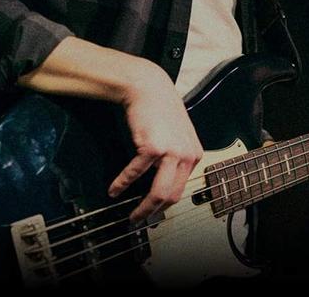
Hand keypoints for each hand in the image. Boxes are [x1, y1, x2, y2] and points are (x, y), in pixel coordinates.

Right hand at [108, 69, 202, 221]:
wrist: (149, 88)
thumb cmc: (159, 111)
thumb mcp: (176, 137)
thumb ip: (174, 158)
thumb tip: (160, 183)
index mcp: (195, 155)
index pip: (181, 188)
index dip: (165, 204)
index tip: (153, 212)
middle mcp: (188, 156)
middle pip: (172, 196)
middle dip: (154, 212)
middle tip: (139, 220)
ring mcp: (172, 152)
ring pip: (159, 192)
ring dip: (143, 208)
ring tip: (130, 215)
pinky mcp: (153, 147)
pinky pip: (135, 173)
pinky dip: (122, 184)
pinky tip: (114, 190)